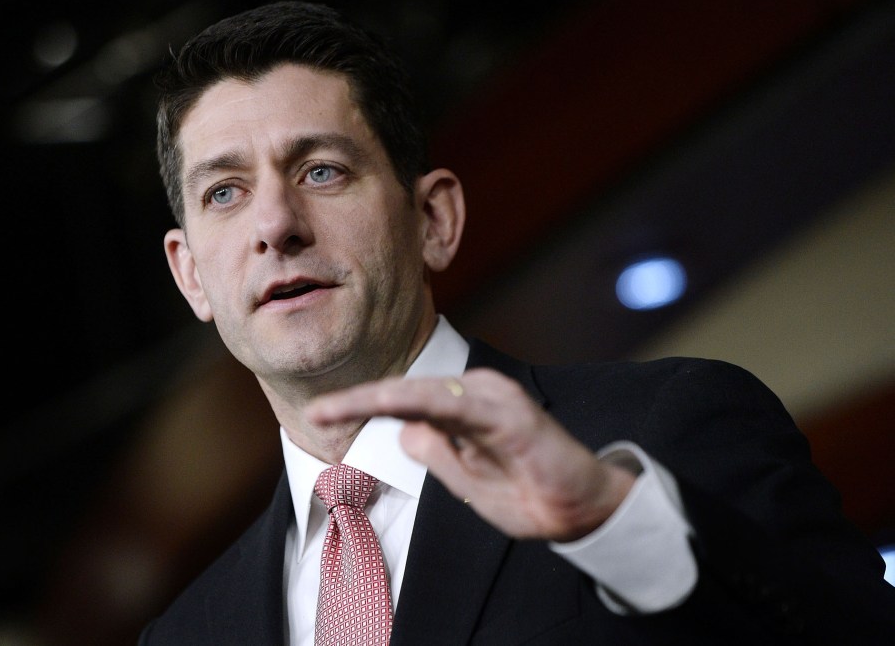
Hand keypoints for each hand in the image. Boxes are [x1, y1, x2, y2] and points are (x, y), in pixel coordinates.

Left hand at [304, 368, 635, 541]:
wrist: (584, 512)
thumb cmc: (529, 495)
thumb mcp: (467, 480)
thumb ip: (437, 452)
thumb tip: (402, 431)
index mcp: (469, 408)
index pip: (407, 401)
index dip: (362, 406)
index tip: (321, 414)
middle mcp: (480, 394)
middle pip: (408, 390)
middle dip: (359, 401)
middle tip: (317, 412)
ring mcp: (496, 399)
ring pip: (425, 391)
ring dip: (377, 399)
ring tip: (336, 410)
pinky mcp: (512, 414)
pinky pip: (457, 404)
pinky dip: (418, 403)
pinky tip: (386, 407)